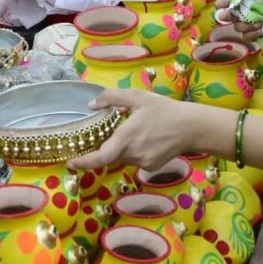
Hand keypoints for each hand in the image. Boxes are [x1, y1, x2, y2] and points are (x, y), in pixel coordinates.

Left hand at [67, 89, 196, 170]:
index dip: (84, 162)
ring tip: (128, 132)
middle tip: (95, 139)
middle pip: (108, 157)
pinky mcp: (151, 167)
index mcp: (127, 136)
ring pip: (121, 159)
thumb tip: (90, 105)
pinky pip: (133, 161)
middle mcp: (133, 153)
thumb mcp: (137, 97)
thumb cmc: (164, 109)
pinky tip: (142, 139)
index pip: (101, 157)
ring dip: (117, 149)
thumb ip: (111, 98)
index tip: (70, 162)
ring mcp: (143, 162)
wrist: (191, 127)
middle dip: (100, 150)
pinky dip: (130, 152)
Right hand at [215, 0, 262, 40]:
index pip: (235, 1)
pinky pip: (248, 37)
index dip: (226, 3)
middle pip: (233, 16)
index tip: (219, 5)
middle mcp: (252, 13)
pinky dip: (252, 34)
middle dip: (230, 16)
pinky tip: (260, 31)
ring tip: (257, 23)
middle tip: (230, 16)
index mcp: (254, 2)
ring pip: (239, 28)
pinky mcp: (260, 36)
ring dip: (245, 26)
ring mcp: (255, 26)